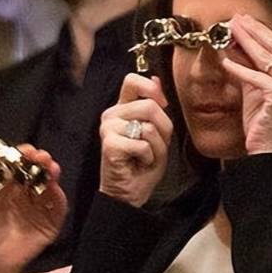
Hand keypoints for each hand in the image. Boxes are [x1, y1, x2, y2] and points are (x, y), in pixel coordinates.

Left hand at [0, 147, 65, 272]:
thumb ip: (1, 185)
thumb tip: (11, 162)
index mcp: (10, 187)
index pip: (21, 167)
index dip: (24, 157)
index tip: (26, 150)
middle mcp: (27, 196)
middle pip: (38, 174)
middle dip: (41, 163)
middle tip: (41, 155)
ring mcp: (39, 210)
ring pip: (50, 189)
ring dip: (51, 176)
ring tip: (50, 167)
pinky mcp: (49, 225)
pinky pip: (57, 209)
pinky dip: (58, 197)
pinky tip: (54, 188)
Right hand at [99, 74, 172, 206]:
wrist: (129, 193)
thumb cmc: (142, 164)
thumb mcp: (156, 132)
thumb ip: (155, 107)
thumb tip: (156, 79)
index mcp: (122, 109)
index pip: (132, 81)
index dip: (152, 89)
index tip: (162, 105)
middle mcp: (111, 115)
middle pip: (150, 106)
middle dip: (163, 129)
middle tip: (154, 146)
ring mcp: (108, 129)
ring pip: (149, 126)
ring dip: (157, 147)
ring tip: (146, 156)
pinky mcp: (109, 144)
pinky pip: (143, 145)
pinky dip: (148, 158)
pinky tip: (138, 163)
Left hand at [222, 14, 271, 154]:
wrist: (268, 149)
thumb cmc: (263, 121)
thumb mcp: (257, 90)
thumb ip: (251, 69)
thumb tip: (236, 46)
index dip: (262, 31)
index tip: (246, 20)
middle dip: (254, 30)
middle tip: (237, 18)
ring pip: (267, 57)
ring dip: (246, 41)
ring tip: (231, 30)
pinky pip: (255, 77)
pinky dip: (238, 68)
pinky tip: (225, 60)